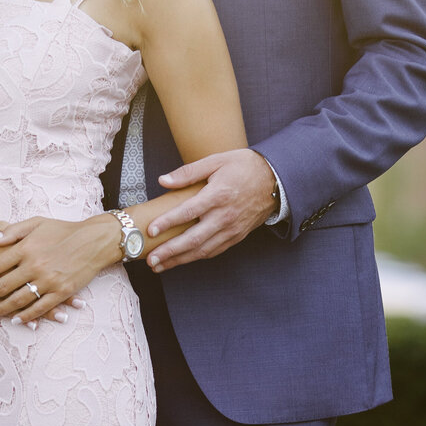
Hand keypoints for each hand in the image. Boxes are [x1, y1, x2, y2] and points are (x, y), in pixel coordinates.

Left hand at [0, 216, 119, 322]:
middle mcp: (34, 265)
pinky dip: (26, 316)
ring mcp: (48, 280)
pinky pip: (40, 308)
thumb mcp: (36, 223)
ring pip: (19, 299)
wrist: (94, 239)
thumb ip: (12, 231)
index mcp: (26, 248)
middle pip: (2, 285)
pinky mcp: (61, 291)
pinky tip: (16, 320)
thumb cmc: (64, 229)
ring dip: (2, 309)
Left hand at [146, 149, 276, 270]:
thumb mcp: (216, 160)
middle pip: (193, 239)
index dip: (168, 222)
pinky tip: (182, 260)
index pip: (188, 212)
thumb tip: (163, 180)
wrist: (275, 180)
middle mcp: (225, 216)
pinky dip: (196, 257)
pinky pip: (214, 250)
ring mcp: (231, 229)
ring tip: (159, 265)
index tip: (151, 230)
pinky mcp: (237, 236)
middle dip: (170, 252)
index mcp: (218, 195)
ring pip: (202, 250)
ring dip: (180, 260)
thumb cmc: (243, 167)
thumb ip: (188, 172)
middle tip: (150, 259)